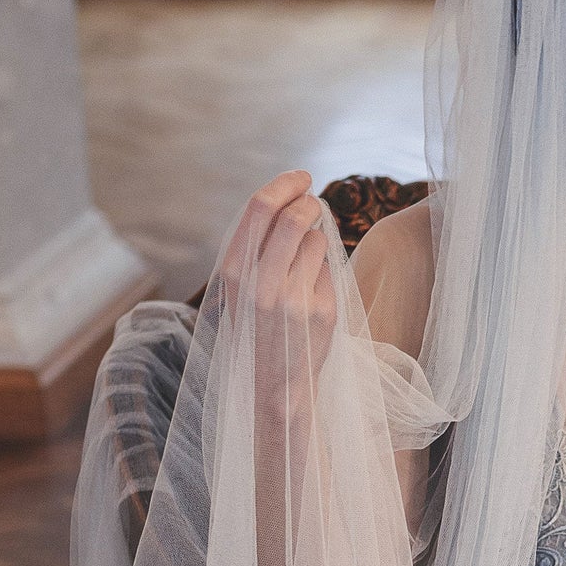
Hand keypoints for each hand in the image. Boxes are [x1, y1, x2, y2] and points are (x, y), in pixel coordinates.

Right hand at [226, 170, 335, 348]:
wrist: (276, 388)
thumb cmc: (259, 330)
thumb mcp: (242, 290)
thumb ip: (258, 249)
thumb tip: (291, 199)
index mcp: (234, 274)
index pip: (259, 208)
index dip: (284, 184)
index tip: (302, 177)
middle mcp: (261, 284)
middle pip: (294, 217)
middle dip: (310, 202)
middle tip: (315, 202)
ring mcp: (294, 298)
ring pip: (317, 240)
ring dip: (318, 241)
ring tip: (306, 268)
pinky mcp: (323, 311)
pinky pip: (331, 269)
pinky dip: (326, 273)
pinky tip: (314, 296)